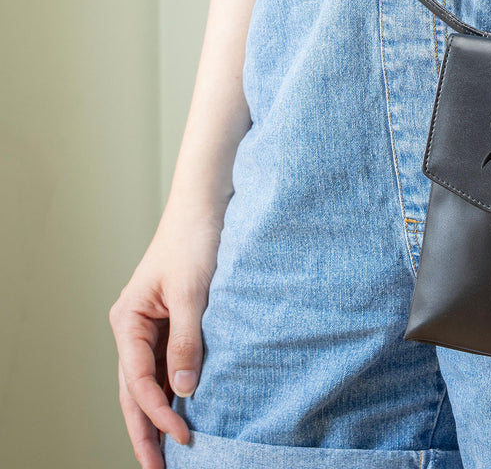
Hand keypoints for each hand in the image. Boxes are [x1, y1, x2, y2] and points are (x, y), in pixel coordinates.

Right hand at [109, 207, 222, 468]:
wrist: (205, 204)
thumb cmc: (194, 239)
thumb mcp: (193, 291)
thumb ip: (189, 340)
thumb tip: (183, 388)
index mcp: (128, 319)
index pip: (138, 380)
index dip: (159, 412)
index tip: (182, 436)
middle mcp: (133, 326)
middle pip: (135, 388)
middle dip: (144, 429)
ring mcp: (150, 324)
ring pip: (149, 379)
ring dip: (157, 413)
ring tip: (167, 451)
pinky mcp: (171, 319)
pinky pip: (167, 361)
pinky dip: (173, 387)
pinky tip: (182, 407)